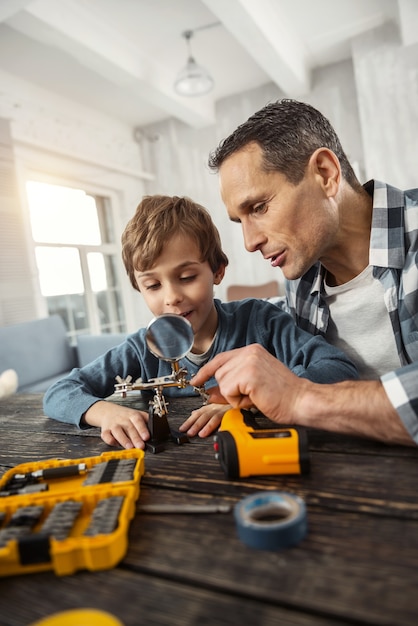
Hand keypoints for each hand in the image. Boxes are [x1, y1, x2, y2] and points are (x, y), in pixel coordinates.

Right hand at [83, 400, 149, 448]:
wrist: (108, 411)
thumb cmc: (125, 416)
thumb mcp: (138, 414)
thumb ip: (147, 421)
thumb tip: (157, 431)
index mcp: (132, 415)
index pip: (138, 421)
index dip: (142, 429)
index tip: (147, 437)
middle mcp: (122, 419)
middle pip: (129, 428)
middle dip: (135, 438)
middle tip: (141, 446)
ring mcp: (113, 425)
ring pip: (118, 432)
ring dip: (124, 440)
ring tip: (130, 447)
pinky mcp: (105, 431)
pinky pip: (106, 436)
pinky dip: (110, 441)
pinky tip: (116, 444)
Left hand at [179, 403, 230, 437]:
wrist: (242, 398)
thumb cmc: (229, 403)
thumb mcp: (215, 405)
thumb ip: (204, 410)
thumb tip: (192, 413)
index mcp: (211, 406)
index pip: (197, 414)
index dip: (189, 421)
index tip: (182, 429)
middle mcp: (216, 407)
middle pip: (203, 415)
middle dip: (195, 425)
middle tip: (189, 433)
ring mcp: (224, 410)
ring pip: (213, 417)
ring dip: (207, 426)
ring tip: (201, 434)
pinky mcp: (233, 412)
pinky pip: (227, 419)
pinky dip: (224, 425)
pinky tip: (219, 432)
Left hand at [190, 344, 309, 425]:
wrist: (301, 400)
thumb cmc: (283, 395)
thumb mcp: (253, 385)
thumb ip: (232, 385)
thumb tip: (210, 392)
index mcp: (252, 351)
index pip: (221, 358)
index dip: (207, 371)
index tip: (197, 381)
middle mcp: (249, 352)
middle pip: (219, 372)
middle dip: (228, 389)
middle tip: (249, 396)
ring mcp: (249, 361)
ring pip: (222, 382)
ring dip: (235, 396)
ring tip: (255, 396)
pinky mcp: (248, 374)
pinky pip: (228, 391)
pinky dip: (238, 401)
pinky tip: (255, 398)